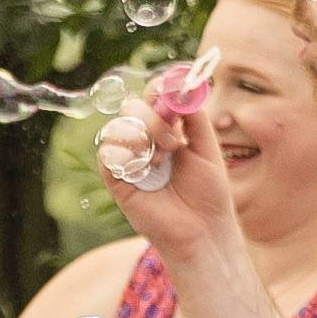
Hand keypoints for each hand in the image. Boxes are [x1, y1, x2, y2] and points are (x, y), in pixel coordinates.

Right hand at [111, 61, 240, 245]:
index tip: (171, 88)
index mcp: (166, 132)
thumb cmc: (208, 193)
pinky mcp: (117, 180)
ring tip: (163, 157)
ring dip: (143, 135)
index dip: (158, 90)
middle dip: (153, 116)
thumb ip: (195, 119)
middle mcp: (145, 143)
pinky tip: (146, 166)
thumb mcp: (207, 148)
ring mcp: (129, 161)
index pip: (152, 99)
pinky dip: (126, 153)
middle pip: (132, 108)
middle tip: (173, 139)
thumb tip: (185, 89)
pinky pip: (107, 153)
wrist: (203, 229)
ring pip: (118, 127)